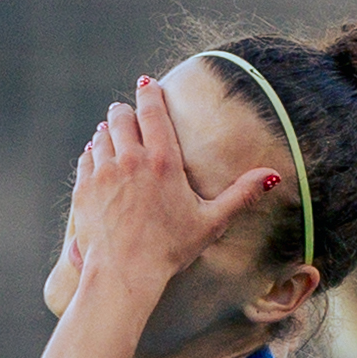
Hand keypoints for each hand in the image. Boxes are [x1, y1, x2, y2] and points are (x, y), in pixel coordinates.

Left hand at [62, 73, 280, 299]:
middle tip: (128, 112)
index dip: (149, 92)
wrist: (124, 273)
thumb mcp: (211, 221)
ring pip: (101, 135)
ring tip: (112, 134)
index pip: (152, 110)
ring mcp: (104, 172)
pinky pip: (86, 159)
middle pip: (121, 117)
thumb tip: (272, 176)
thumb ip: (241, 194)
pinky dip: (92, 154)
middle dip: (125, 111)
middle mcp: (130, 159)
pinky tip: (97, 157)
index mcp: (163, 160)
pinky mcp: (84, 188)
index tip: (147, 84)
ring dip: (108, 132)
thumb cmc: (170, 249)